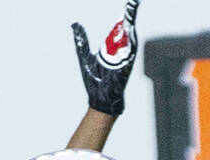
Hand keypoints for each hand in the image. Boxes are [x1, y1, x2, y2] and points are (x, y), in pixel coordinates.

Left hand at [72, 1, 139, 115]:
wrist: (100, 100)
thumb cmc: (96, 82)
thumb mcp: (84, 56)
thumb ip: (81, 40)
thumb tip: (75, 25)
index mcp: (112, 47)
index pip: (120, 26)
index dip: (125, 14)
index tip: (130, 2)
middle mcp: (120, 51)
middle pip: (126, 29)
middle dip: (130, 14)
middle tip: (133, 1)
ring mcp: (124, 58)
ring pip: (130, 37)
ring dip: (131, 24)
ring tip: (132, 9)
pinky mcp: (126, 66)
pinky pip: (130, 52)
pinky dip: (131, 40)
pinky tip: (131, 29)